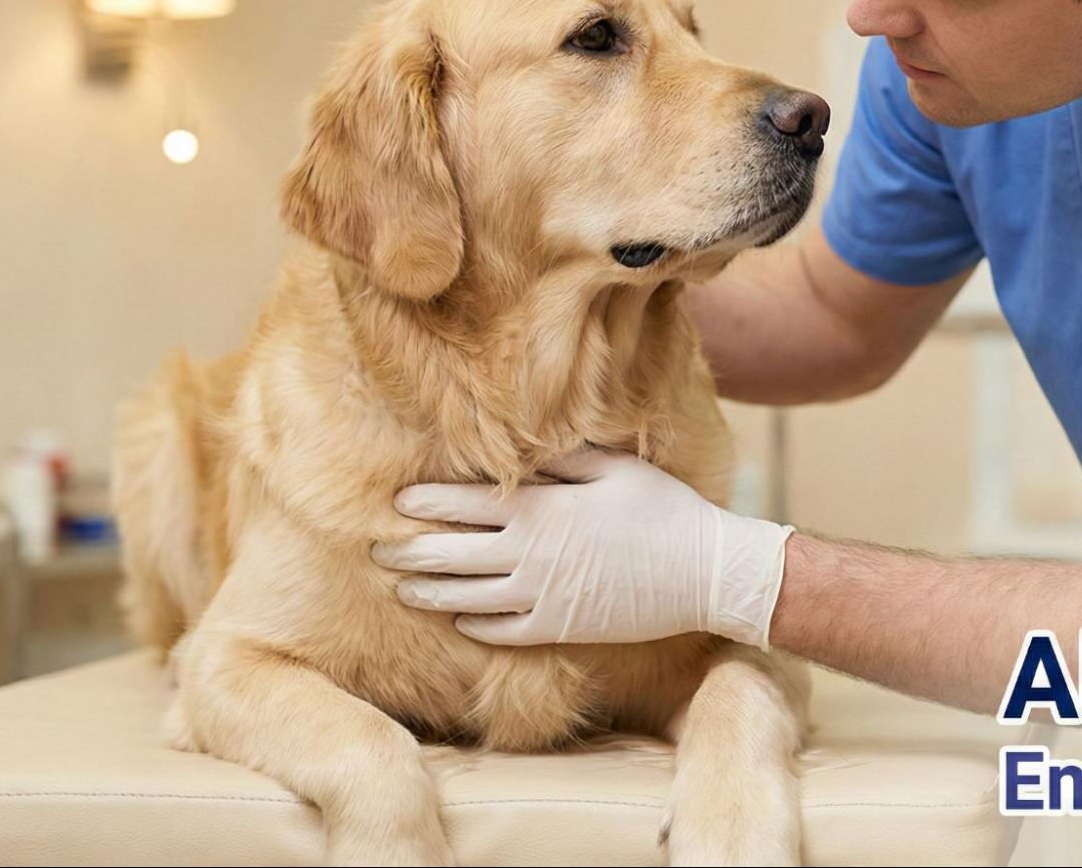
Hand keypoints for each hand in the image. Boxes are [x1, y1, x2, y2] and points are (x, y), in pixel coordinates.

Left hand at [372, 448, 793, 648]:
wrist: (703, 574)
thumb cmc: (663, 510)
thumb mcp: (615, 468)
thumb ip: (561, 460)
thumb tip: (518, 450)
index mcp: (541, 511)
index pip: (464, 505)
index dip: (425, 502)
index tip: (397, 500)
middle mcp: (530, 557)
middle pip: (451, 555)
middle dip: (409, 550)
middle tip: (378, 546)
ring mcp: (541, 598)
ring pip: (466, 597)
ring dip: (427, 591)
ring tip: (401, 586)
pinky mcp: (558, 628)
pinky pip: (501, 631)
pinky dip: (474, 625)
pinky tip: (459, 618)